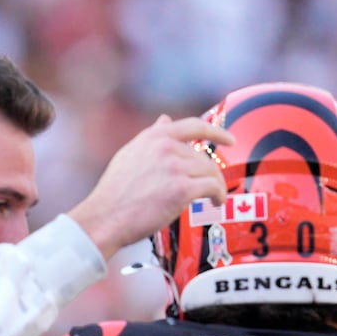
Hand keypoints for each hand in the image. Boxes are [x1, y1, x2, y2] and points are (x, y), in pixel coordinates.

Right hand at [67, 114, 234, 257]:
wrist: (106, 216)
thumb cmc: (116, 191)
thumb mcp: (130, 154)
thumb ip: (150, 138)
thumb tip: (165, 119)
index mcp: (154, 137)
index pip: (194, 126)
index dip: (216, 132)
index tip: (230, 140)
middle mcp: (166, 147)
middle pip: (203, 158)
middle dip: (211, 174)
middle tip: (212, 190)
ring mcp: (174, 167)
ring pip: (211, 172)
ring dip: (217, 187)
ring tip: (215, 199)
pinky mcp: (182, 189)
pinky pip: (212, 187)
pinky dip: (219, 195)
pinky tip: (216, 203)